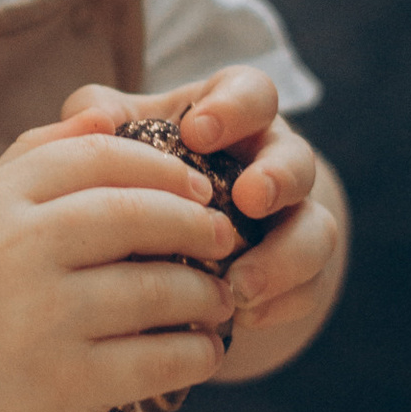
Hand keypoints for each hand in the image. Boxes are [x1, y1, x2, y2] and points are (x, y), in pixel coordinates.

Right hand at [0, 121, 239, 411]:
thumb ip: (38, 156)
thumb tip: (107, 111)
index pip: (96, 156)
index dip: (160, 165)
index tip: (197, 185)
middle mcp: (13, 253)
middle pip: (133, 215)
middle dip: (194, 223)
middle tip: (223, 236)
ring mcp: (39, 320)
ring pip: (155, 289)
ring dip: (203, 293)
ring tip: (216, 298)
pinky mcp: (65, 384)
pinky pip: (156, 360)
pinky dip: (195, 354)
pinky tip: (204, 352)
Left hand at [53, 68, 343, 365]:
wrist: (155, 244)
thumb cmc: (133, 172)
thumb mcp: (114, 138)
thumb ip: (96, 117)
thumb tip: (94, 120)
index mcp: (233, 116)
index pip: (254, 93)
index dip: (235, 108)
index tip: (197, 132)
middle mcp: (272, 162)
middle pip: (298, 160)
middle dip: (280, 179)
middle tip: (250, 200)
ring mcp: (292, 219)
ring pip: (317, 231)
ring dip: (285, 258)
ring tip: (239, 285)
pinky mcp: (298, 275)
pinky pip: (307, 289)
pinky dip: (278, 305)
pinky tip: (241, 318)